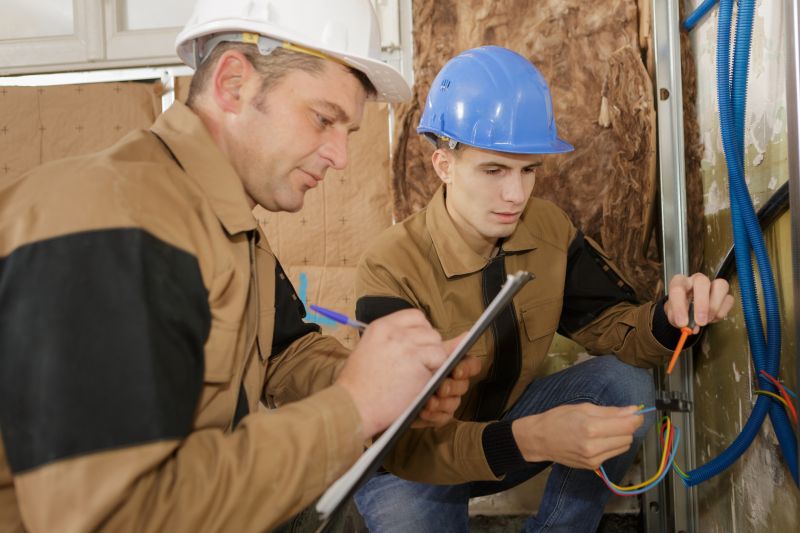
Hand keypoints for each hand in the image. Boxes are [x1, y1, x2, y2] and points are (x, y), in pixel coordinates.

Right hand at [337, 309, 447, 437]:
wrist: (353, 406)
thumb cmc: (359, 385)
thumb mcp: (371, 351)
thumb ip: (396, 341)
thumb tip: (425, 340)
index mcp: (381, 327)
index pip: (415, 317)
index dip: (422, 331)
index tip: (418, 346)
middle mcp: (395, 333)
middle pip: (430, 331)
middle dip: (430, 348)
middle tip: (419, 366)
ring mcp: (407, 346)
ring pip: (438, 346)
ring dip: (434, 361)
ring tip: (419, 376)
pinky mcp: (418, 363)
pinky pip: (440, 361)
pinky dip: (436, 372)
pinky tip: (421, 382)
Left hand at [413, 334, 481, 427]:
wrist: (389, 393)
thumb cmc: (406, 370)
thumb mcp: (423, 355)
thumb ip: (446, 348)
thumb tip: (466, 335)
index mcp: (453, 365)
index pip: (471, 365)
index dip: (467, 368)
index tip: (456, 370)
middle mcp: (453, 382)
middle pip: (463, 385)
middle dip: (451, 386)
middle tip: (440, 387)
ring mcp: (446, 399)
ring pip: (453, 402)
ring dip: (441, 402)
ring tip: (428, 401)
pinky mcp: (438, 415)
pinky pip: (443, 417)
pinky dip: (434, 414)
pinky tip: (423, 411)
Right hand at [511, 403, 643, 469]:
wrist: (540, 439)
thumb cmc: (558, 419)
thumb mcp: (583, 408)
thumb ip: (610, 411)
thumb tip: (633, 410)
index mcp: (591, 428)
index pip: (627, 426)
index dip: (635, 418)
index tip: (636, 412)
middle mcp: (594, 446)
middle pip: (628, 437)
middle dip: (626, 426)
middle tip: (615, 418)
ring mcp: (594, 459)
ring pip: (623, 447)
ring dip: (620, 437)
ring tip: (605, 429)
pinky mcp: (593, 466)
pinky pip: (613, 454)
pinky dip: (612, 445)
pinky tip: (599, 439)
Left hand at [664, 273, 734, 332]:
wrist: (688, 312)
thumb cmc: (680, 310)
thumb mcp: (674, 315)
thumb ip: (678, 319)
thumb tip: (688, 326)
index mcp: (680, 282)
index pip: (677, 288)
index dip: (679, 307)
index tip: (682, 322)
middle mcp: (696, 280)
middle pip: (702, 281)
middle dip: (702, 304)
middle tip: (699, 321)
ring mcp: (712, 284)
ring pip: (720, 286)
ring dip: (714, 306)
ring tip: (707, 320)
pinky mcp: (724, 293)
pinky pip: (729, 299)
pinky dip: (722, 311)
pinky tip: (713, 318)